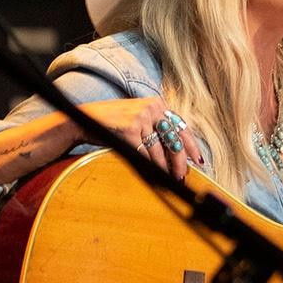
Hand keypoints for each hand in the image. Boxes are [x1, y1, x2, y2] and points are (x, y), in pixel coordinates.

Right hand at [72, 96, 204, 179]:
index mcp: (157, 103)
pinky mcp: (130, 129)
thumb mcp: (138, 117)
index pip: (180, 126)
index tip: (198, 160)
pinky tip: (152, 174)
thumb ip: (156, 127)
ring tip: (167, 179)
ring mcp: (141, 118)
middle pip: (174, 139)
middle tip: (182, 175)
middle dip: (180, 161)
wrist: (85, 118)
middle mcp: (151, 108)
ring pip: (159, 150)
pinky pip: (144, 154)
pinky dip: (149, 167)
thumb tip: (175, 151)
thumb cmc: (112, 121)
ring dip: (163, 168)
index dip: (191, 145)